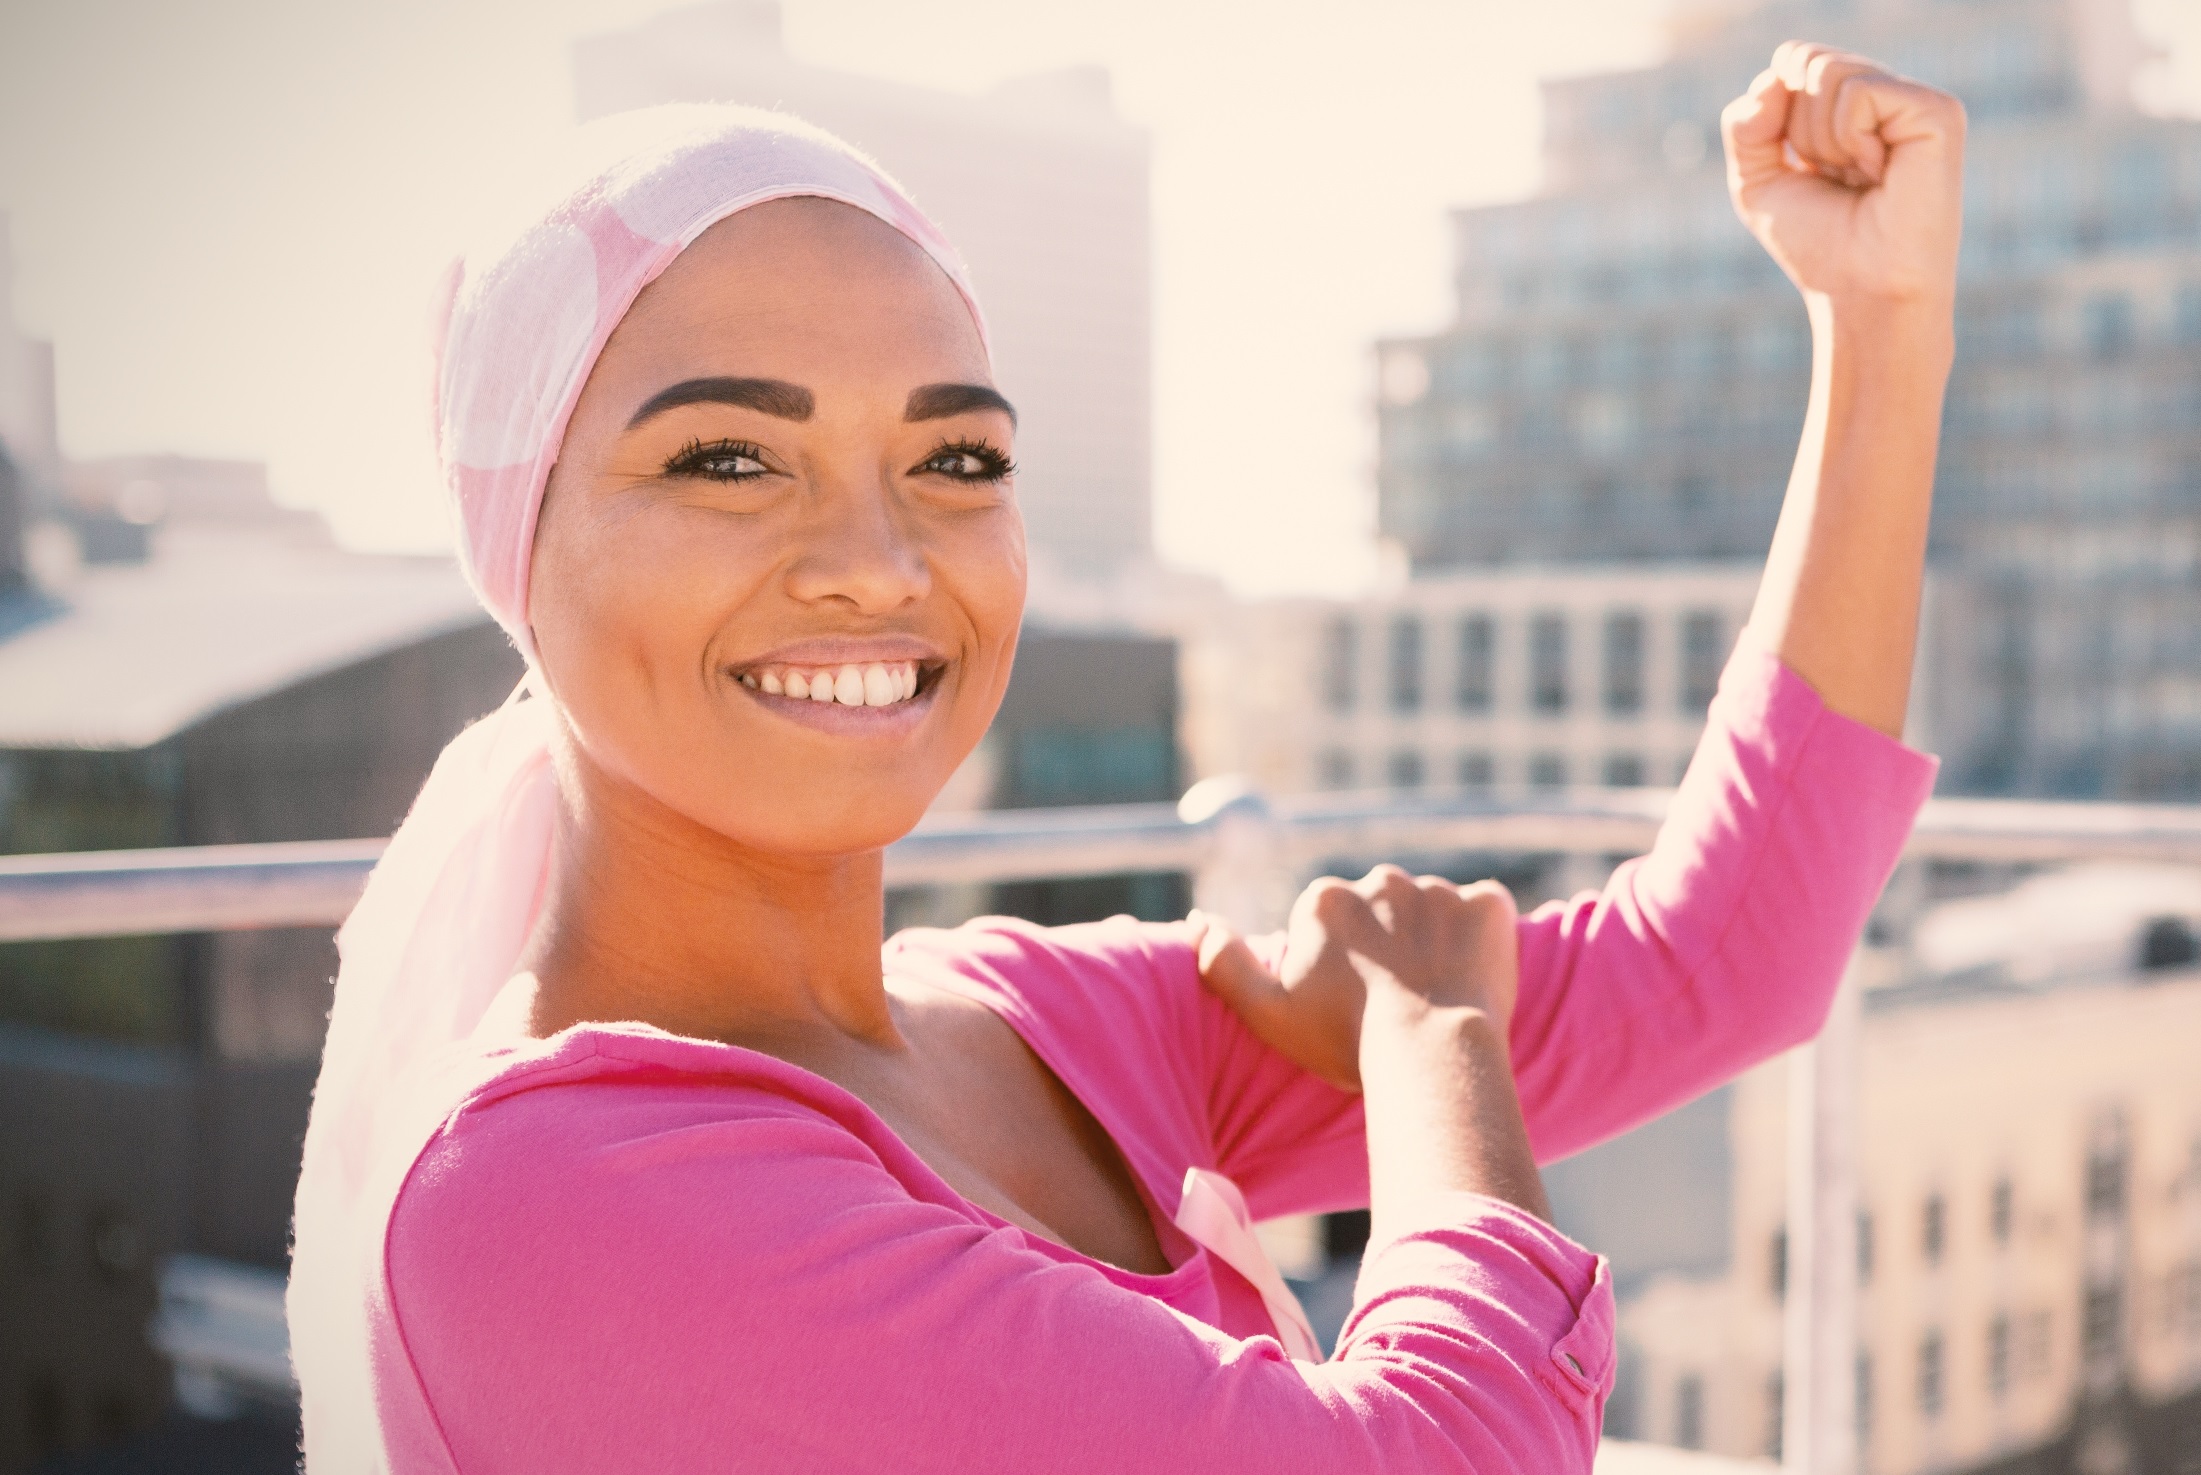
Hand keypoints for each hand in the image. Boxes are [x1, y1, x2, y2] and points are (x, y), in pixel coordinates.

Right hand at [1190, 867, 1517, 1093]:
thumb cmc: (1345, 1039)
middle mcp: (1380, 879)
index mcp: (1325, 899)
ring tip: (1439, 997)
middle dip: (1388, 945)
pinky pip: (1486, 912)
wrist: (1432, 1054)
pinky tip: (1476, 979)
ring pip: (1434, 912)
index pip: (1330, 924)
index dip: (1340, 966)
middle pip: (1382, 910)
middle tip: (1398, 1002)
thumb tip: (1198, 919)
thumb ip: (1223, 962)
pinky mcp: (1489, 904)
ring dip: (1436, 941)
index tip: (1352, 1004)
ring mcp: (1439, 888)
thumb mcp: (1267, 1010)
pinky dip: (1484, 939)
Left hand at [1721, 41, 1964, 305]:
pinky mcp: (1937, 111)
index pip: (1792, 60)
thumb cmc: (1818, 245)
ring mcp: (1914, 101)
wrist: (1860, 292)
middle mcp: (1886, 96)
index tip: (1805, 168)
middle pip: (1805, 61)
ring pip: (1828, 72)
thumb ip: (1746, 125)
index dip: (1775, 115)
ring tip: (1860, 178)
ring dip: (1822, 141)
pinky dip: (1849, 140)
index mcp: (1852, 107)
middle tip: (1835, 177)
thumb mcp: (1758, 183)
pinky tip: (1880, 173)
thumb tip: (1772, 78)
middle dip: (1797, 131)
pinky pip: (1859, 93)